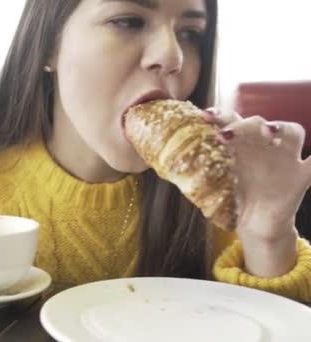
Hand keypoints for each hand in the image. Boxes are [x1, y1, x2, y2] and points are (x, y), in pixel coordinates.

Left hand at [203, 109, 310, 275]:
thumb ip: (197, 173)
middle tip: (226, 134)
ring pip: (291, 131)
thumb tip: (167, 167)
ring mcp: (285, 157)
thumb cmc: (232, 197)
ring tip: (266, 132)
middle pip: (258, 122)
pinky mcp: (300, 176)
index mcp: (240, 143)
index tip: (204, 117)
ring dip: (279, 127)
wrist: (252, 224)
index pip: (232, 120)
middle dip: (243, 124)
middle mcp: (263, 144)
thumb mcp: (213, 185)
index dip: (219, 115)